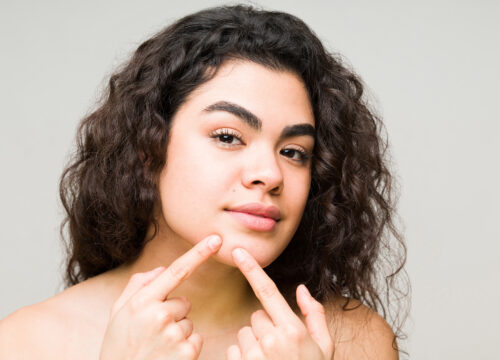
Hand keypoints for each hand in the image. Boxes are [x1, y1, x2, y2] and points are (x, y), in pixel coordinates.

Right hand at [99, 235, 221, 359]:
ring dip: (178, 332)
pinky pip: (196, 338)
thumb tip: (162, 269)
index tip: (216, 239)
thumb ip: (138, 286)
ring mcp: (174, 335)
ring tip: (157, 346)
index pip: (177, 270)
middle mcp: (159, 315)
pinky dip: (186, 347)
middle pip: (184, 302)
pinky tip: (167, 356)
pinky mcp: (186, 353)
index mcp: (142, 301)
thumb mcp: (118, 313)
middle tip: (152, 332)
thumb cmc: (118, 347)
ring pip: (189, 322)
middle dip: (172, 314)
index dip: (199, 253)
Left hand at [226, 248, 333, 359]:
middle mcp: (271, 341)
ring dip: (253, 344)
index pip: (268, 291)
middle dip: (265, 327)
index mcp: (292, 331)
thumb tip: (301, 290)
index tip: (239, 253)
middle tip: (281, 348)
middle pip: (257, 316)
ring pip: (244, 334)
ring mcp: (253, 357)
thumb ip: (315, 315)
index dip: (252, 270)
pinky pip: (233, 351)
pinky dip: (242, 358)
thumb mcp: (324, 346)